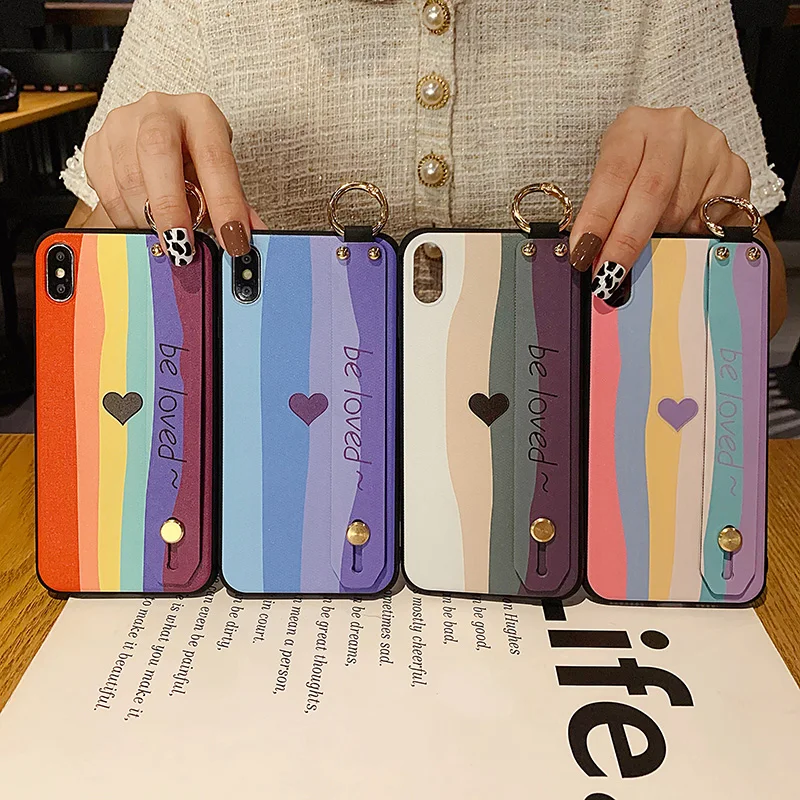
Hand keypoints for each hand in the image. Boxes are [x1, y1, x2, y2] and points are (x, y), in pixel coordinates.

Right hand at [83, 92, 261, 264]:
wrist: (155, 135)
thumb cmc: (193, 158)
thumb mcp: (219, 176)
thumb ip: (237, 206)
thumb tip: (257, 236)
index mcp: (201, 114)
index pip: (215, 158)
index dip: (225, 203)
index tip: (232, 240)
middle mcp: (160, 110)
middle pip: (157, 152)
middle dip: (170, 207)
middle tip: (182, 247)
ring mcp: (123, 122)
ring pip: (128, 176)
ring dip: (147, 219)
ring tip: (165, 240)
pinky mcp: (97, 142)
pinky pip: (105, 188)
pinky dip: (125, 216)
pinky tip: (141, 224)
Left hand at [569, 106, 752, 298]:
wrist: (678, 148)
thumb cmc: (636, 168)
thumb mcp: (613, 180)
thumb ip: (606, 212)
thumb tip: (593, 257)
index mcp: (633, 127)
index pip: (612, 175)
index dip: (597, 218)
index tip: (584, 252)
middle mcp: (673, 129)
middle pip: (651, 192)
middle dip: (627, 240)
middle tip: (610, 273)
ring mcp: (708, 146)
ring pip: (681, 208)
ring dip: (661, 238)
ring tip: (650, 244)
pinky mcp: (735, 167)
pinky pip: (710, 216)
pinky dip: (690, 234)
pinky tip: (681, 233)